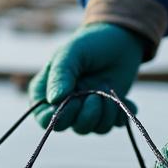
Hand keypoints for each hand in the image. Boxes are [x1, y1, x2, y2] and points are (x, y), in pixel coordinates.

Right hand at [28, 22, 143, 133]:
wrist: (121, 39)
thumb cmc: (91, 42)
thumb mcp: (72, 53)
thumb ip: (61, 74)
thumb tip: (54, 99)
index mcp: (47, 91)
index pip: (43, 118)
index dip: (57, 118)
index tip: (73, 102)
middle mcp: (64, 104)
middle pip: (68, 127)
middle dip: (85, 114)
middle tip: (95, 95)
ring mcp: (85, 110)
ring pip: (91, 129)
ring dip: (104, 113)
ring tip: (109, 89)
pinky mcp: (105, 112)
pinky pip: (111, 126)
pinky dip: (120, 115)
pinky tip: (124, 100)